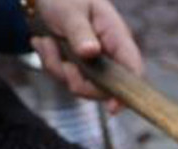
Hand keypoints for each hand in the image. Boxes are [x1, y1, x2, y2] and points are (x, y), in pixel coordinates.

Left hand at [30, 0, 142, 114]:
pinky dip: (49, 62)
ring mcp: (92, 63)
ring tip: (47, 41)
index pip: (132, 70)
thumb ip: (80, 32)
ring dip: (56, 66)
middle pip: (103, 88)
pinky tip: (44, 42)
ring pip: (78, 84)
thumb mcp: (71, 11)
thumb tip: (91, 52)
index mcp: (117, 37)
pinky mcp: (76, 66)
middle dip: (77, 80)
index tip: (113, 108)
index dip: (127, 92)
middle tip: (62, 64)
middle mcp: (109, 55)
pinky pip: (62, 78)